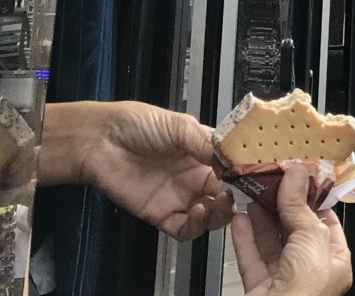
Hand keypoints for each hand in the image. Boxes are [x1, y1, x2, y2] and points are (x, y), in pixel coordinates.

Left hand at [44, 101, 234, 241]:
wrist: (100, 142)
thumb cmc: (138, 125)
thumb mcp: (178, 125)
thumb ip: (206, 142)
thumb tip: (233, 157)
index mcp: (202, 152)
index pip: (231, 166)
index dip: (243, 172)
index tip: (254, 174)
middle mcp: (194, 176)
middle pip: (226, 194)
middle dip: (235, 196)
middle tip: (237, 193)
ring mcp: (179, 197)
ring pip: (211, 215)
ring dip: (220, 213)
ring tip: (217, 202)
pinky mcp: (162, 215)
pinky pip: (186, 229)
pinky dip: (197, 226)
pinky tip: (198, 211)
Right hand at [233, 163, 353, 295]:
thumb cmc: (305, 292)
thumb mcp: (311, 238)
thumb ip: (299, 206)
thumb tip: (296, 174)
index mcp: (335, 261)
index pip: (326, 221)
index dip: (312, 197)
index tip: (298, 175)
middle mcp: (311, 271)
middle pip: (295, 230)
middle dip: (282, 205)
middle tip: (271, 179)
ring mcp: (284, 282)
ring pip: (271, 243)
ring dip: (261, 218)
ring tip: (253, 192)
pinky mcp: (259, 290)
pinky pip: (252, 259)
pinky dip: (245, 238)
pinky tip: (239, 218)